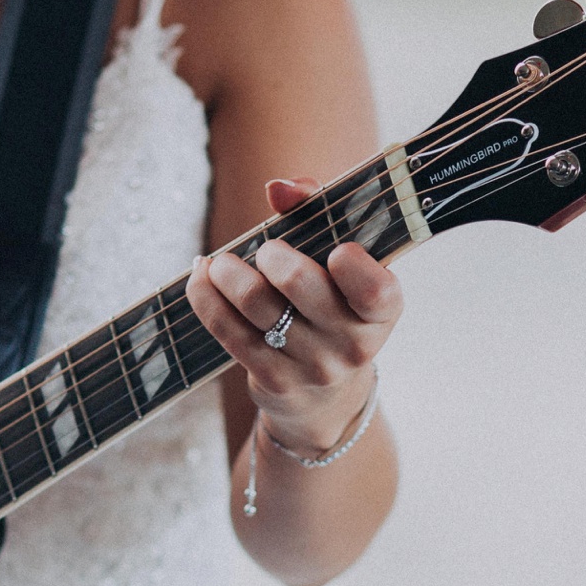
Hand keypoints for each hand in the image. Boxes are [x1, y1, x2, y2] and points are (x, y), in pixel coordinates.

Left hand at [185, 176, 403, 450]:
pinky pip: (226, 329)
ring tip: (220, 263)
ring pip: (253, 302)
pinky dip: (205, 295)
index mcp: (382, 310)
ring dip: (226, 271)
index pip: (375, 290)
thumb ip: (318, 213)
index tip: (336, 251)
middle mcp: (353, 343)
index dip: (354, 267)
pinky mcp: (272, 380)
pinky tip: (202, 277)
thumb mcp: (341, 265)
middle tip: (264, 250)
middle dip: (270, 254)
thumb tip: (278, 188)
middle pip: (298, 283)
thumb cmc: (332, 306)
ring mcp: (311, 367)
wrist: (323, 396)